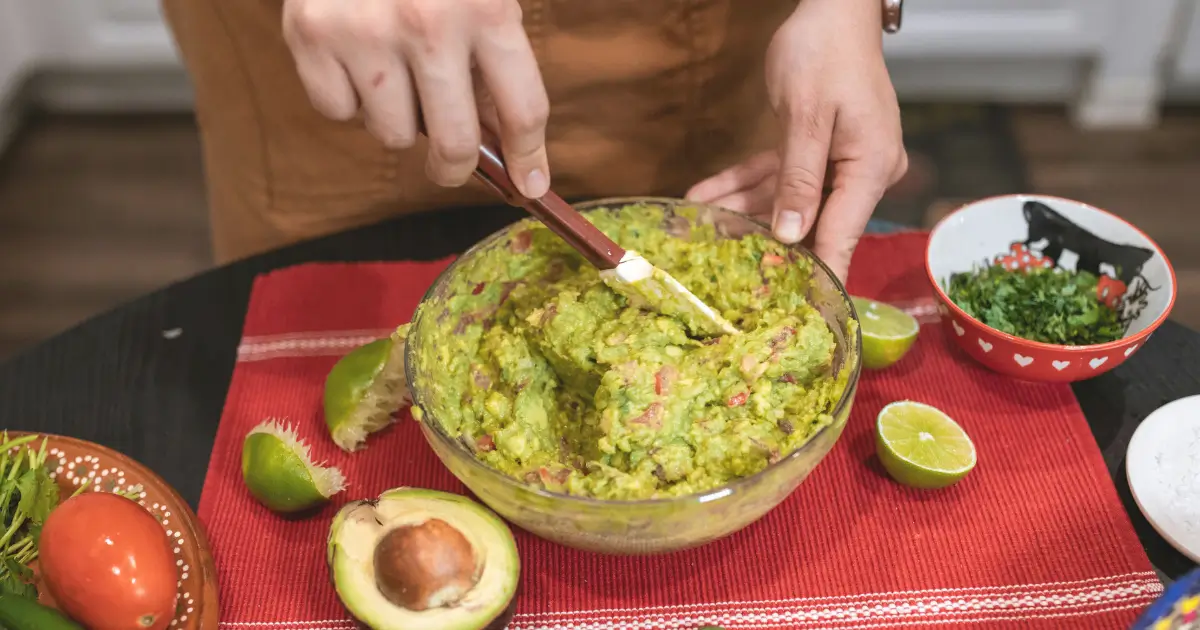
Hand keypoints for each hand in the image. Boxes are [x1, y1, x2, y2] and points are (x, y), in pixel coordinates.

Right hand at [282, 0, 551, 197]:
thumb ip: (495, 53)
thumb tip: (504, 140)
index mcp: (486, 6)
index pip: (523, 109)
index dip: (530, 157)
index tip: (531, 184)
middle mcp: (427, 23)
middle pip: (454, 143)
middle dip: (455, 166)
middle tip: (451, 164)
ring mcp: (364, 31)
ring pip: (392, 135)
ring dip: (398, 119)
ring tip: (396, 73)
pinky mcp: (310, 33)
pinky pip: (337, 112)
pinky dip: (348, 99)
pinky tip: (356, 57)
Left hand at [686, 0, 906, 280]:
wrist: (830, 9)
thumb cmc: (825, 52)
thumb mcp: (805, 115)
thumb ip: (797, 178)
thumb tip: (790, 234)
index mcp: (870, 167)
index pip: (842, 235)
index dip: (816, 276)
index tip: (793, 313)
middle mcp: (860, 171)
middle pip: (811, 222)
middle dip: (761, 242)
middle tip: (719, 268)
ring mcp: (838, 162)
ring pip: (785, 200)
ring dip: (740, 212)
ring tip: (696, 228)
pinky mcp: (814, 150)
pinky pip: (776, 176)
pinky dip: (742, 184)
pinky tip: (703, 195)